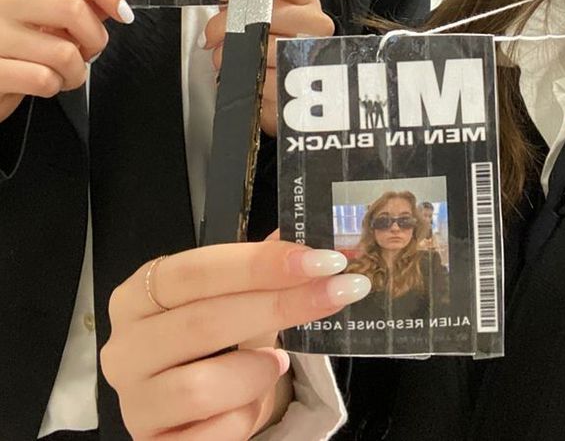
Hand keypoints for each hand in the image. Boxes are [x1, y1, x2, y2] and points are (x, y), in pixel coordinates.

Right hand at [0, 0, 133, 122]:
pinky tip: (43, 85)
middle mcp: (2, 2)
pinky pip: (44, 79)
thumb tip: (110, 3)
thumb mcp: (33, 19)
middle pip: (74, 10)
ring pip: (64, 52)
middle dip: (95, 39)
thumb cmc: (5, 50)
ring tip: (64, 76)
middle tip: (88, 54)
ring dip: (76, 72)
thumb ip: (68, 8)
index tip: (122, 12)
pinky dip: (54, 87)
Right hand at [101, 240, 369, 439]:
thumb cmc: (212, 345)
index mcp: (140, 295)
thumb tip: (325, 245)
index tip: (321, 260)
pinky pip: (209, 436)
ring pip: (200, 387)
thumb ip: (268, 270)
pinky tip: (250, 404)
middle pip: (203, 322)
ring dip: (255, 373)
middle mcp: (125, 347)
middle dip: (280, 305)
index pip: (197, 271)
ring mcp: (133, 402)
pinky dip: (244, 417)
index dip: (260, 264)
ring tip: (275, 365)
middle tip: (337, 293)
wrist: (191, 413)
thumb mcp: (235, 301)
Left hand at [201, 0, 333, 135]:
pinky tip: (240, 75)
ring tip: (224, 58)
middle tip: (212, 35)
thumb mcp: (256, 18)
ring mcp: (311, 54)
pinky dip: (241, 78)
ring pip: (262, 47)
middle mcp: (314, 24)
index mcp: (304, 1)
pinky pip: (262, 78)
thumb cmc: (265, 50)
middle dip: (228, 24)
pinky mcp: (300, 87)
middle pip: (266, 11)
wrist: (284, 94)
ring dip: (230, 55)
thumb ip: (241, 0)